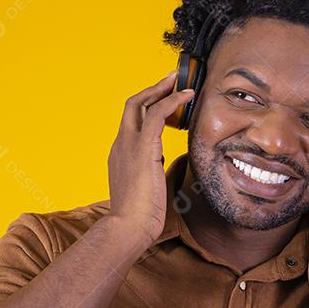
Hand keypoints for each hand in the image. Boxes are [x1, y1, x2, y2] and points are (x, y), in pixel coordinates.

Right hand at [107, 70, 195, 244]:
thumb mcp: (154, 188)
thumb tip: (182, 160)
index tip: (165, 99)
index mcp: (121, 155)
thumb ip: (165, 170)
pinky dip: (173, 101)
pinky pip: (157, 114)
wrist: (128, 228)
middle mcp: (121, 145)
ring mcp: (128, 145)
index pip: (132, 122)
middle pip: (132, 105)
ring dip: (162, 89)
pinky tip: (187, 96)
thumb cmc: (140, 217)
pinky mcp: (142, 148)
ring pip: (141, 104)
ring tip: (180, 81)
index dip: (148, 107)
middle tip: (172, 79)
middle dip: (152, 89)